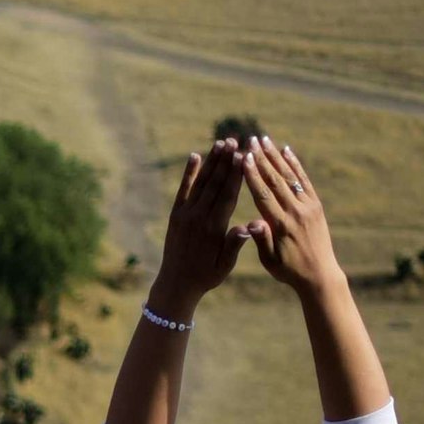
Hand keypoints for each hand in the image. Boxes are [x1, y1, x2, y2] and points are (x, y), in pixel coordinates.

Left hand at [152, 142, 250, 313]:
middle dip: (226, 160)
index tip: (245, 156)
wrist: (176, 284)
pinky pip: (183, 190)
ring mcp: (185, 214)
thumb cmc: (207, 275)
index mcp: (214, 228)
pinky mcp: (175, 215)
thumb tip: (248, 228)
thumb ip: (235, 244)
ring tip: (221, 142)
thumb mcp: (225, 264)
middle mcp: (198, 217)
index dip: (236, 174)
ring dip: (211, 161)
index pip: (228, 195)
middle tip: (235, 140)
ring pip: (200, 182)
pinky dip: (189, 173)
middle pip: (215, 183)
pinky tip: (195, 156)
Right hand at [240, 139, 341, 293]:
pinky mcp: (316, 206)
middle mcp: (296, 212)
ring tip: (265, 139)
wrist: (320, 274)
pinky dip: (295, 165)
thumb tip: (251, 224)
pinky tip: (286, 151)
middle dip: (262, 158)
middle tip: (252, 140)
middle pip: (276, 180)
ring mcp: (308, 207)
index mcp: (282, 225)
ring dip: (276, 156)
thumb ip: (262, 239)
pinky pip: (304, 181)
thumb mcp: (270, 260)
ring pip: (289, 176)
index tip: (244, 157)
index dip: (253, 175)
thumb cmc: (288, 270)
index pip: (264, 195)